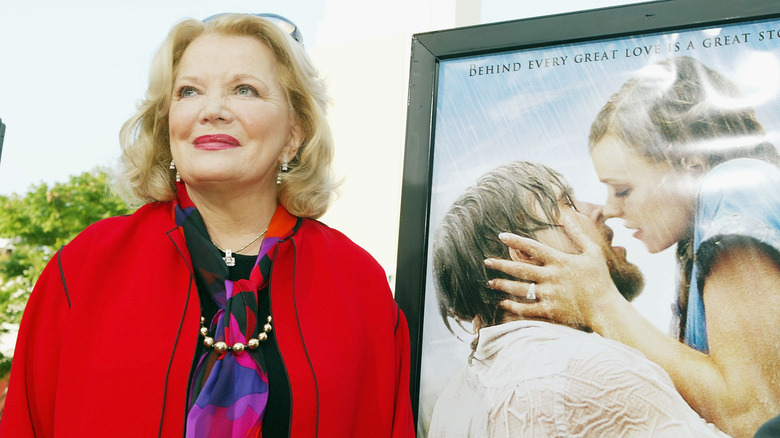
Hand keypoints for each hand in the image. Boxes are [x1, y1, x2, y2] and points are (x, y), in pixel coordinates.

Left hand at [485, 214, 622, 330]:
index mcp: (560, 261)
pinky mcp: (550, 311)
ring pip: (519, 289)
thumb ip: (579, 234)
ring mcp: (549, 295)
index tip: (501, 236)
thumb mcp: (592, 253)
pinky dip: (513, 306)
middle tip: (486, 261)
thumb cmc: (600, 280)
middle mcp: (551, 277)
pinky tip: (502, 302)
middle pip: (520, 269)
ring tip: (490, 282)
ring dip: (503, 285)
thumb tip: (568, 216)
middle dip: (501, 265)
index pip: (533, 248)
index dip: (516, 241)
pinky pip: (526, 309)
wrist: (606, 309)